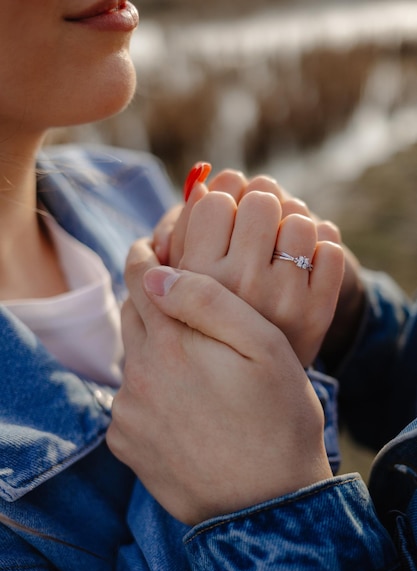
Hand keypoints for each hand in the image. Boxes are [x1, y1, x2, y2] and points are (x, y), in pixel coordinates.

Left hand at [107, 239, 331, 525]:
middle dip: (149, 303)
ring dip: (152, 352)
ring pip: (132, 361)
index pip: (139, 280)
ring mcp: (127, 413)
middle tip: (177, 307)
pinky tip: (183, 409)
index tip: (147, 247)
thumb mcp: (265, 347)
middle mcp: (138, 374)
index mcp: (172, 342)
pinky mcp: (125, 445)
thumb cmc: (278, 420)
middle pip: (131, 318)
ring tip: (193, 368)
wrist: (267, 506)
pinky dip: (148, 394)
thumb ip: (210, 301)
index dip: (143, 256)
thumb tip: (156, 275)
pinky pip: (129, 403)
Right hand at [154, 167, 363, 367]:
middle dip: (260, 205)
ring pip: (300, 219)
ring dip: (291, 224)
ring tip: (280, 244)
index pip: (215, 200)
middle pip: (260, 200)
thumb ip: (184, 234)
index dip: (223, 199)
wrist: (250, 380)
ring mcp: (283, 299)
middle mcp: (240, 287)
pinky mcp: (318, 310)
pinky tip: (304, 262)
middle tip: (258, 224)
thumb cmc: (210, 319)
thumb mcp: (181, 282)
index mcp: (198, 278)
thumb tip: (201, 185)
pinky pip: (330, 248)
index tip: (226, 215)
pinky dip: (320, 247)